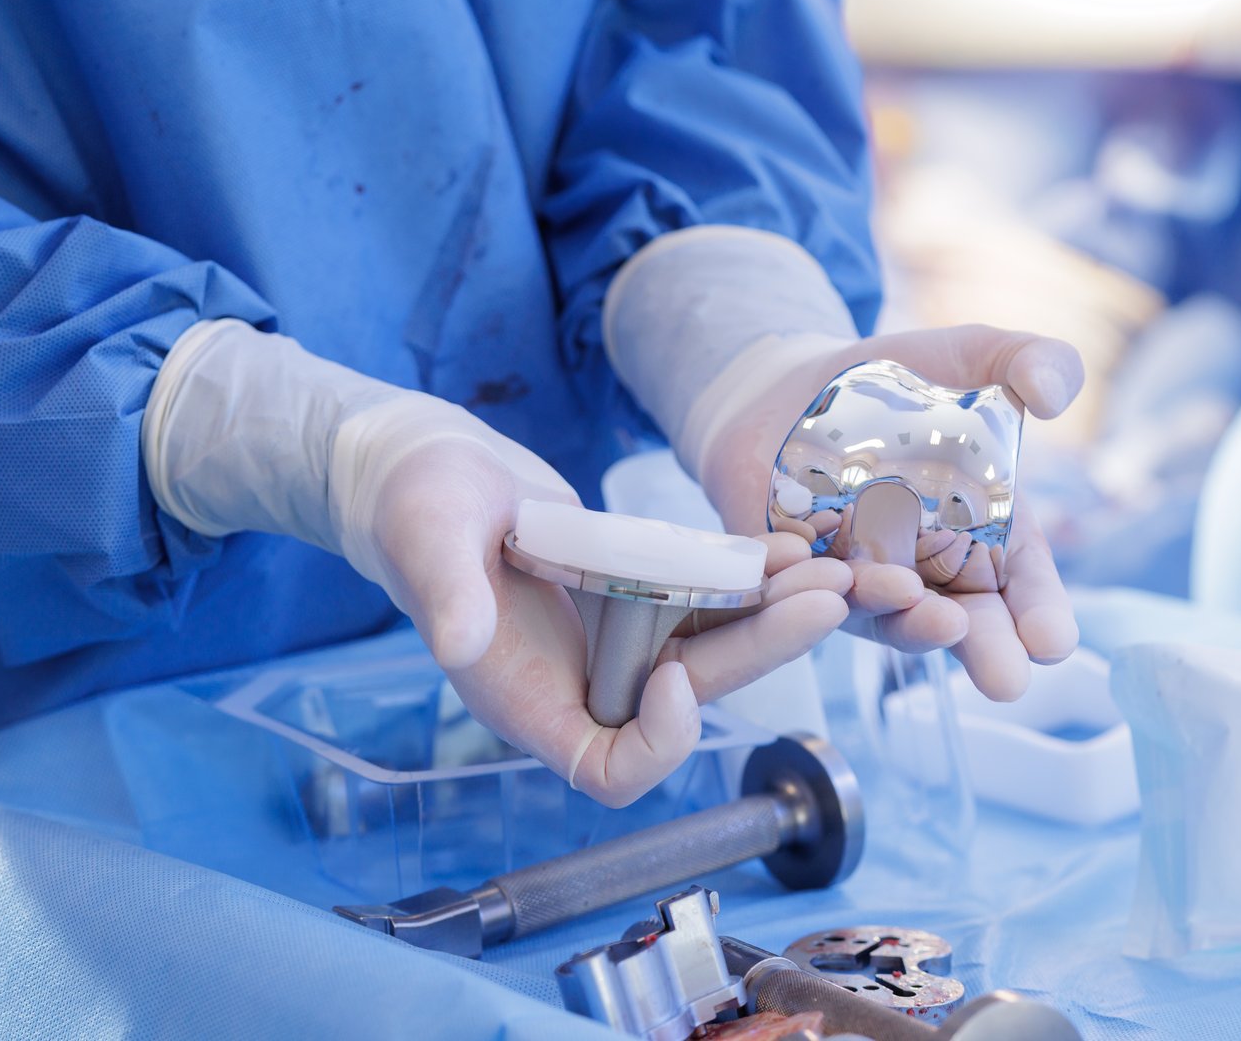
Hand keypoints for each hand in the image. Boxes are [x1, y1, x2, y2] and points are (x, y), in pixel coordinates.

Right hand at [143, 320, 850, 806]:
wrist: (427, 472)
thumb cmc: (409, 508)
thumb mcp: (422, 539)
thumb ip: (441, 593)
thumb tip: (458, 642)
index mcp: (527, 697)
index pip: (609, 768)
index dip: (655, 739)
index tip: (672, 669)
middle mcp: (583, 680)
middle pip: (689, 696)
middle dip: (761, 652)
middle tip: (826, 599)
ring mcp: (615, 638)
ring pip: (712, 648)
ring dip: (774, 615)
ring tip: (831, 570)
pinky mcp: (637, 593)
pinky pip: (706, 602)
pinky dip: (752, 580)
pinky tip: (791, 548)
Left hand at [699, 324, 1083, 700]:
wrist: (791, 387)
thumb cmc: (901, 383)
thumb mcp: (972, 358)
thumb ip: (1027, 363)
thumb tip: (1056, 394)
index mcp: (984, 535)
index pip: (1022, 585)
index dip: (1040, 614)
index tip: (1055, 641)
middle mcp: (925, 573)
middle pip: (961, 623)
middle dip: (985, 651)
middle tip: (1008, 682)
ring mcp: (856, 578)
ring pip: (881, 615)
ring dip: (903, 620)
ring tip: (927, 613)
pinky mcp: (789, 572)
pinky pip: (797, 591)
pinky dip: (811, 588)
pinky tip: (828, 577)